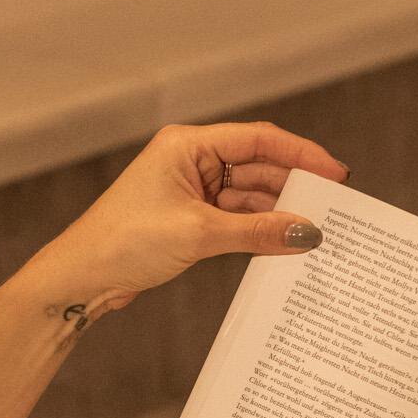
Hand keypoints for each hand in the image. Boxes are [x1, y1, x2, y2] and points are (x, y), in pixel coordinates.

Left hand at [30, 122, 346, 316]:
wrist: (80, 278)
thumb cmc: (124, 243)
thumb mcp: (198, 235)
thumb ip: (257, 231)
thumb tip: (306, 232)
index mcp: (188, 144)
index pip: (259, 139)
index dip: (302, 154)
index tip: (336, 174)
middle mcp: (190, 160)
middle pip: (258, 166)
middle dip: (294, 187)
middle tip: (333, 209)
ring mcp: (190, 190)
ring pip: (249, 195)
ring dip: (277, 213)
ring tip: (314, 232)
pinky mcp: (188, 220)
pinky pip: (235, 218)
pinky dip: (258, 230)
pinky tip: (282, 243)